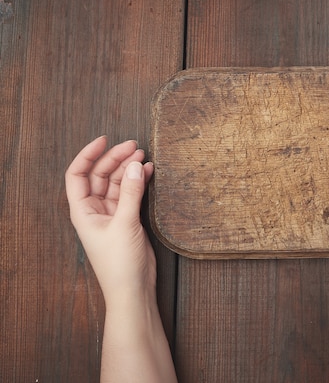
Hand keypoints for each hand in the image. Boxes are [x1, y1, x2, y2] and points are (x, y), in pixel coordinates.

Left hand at [65, 136, 155, 304]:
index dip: (88, 155)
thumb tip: (135, 165)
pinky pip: (131, 194)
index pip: (77, 175)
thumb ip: (131, 193)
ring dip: (129, 169)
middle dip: (115, 159)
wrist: (132, 289)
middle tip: (134, 146)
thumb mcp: (125, 224)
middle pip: (101, 175)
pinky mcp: (128, 219)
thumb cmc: (119, 263)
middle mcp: (95, 210)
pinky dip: (139, 182)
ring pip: (118, 183)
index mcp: (83, 211)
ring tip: (144, 155)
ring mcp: (112, 214)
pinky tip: (149, 172)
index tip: (105, 140)